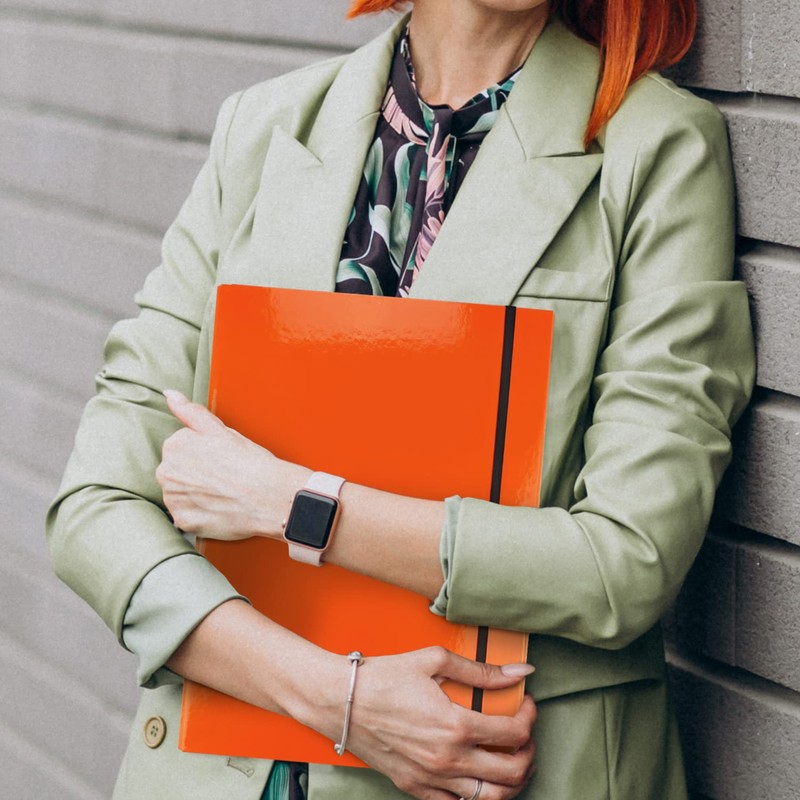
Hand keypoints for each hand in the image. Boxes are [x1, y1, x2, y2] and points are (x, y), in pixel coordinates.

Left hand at [156, 390, 308, 538]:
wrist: (268, 496)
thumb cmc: (249, 461)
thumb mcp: (220, 429)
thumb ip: (190, 412)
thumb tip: (169, 395)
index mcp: (175, 445)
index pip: (181, 449)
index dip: (204, 454)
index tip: (221, 460)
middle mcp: (166, 472)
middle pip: (176, 472)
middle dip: (195, 474)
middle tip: (224, 477)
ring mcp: (173, 499)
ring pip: (180, 495)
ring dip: (196, 495)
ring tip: (222, 493)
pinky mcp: (182, 521)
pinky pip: (186, 516)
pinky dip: (200, 514)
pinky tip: (219, 508)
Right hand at [305, 646, 536, 799]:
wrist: (342, 701)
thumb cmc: (383, 677)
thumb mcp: (434, 660)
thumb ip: (481, 670)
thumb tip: (519, 672)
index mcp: (455, 725)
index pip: (515, 733)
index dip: (529, 717)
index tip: (526, 704)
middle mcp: (448, 759)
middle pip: (512, 772)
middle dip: (529, 752)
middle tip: (524, 734)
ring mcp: (432, 779)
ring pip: (491, 798)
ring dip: (511, 780)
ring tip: (509, 758)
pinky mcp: (416, 788)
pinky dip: (477, 793)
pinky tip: (476, 772)